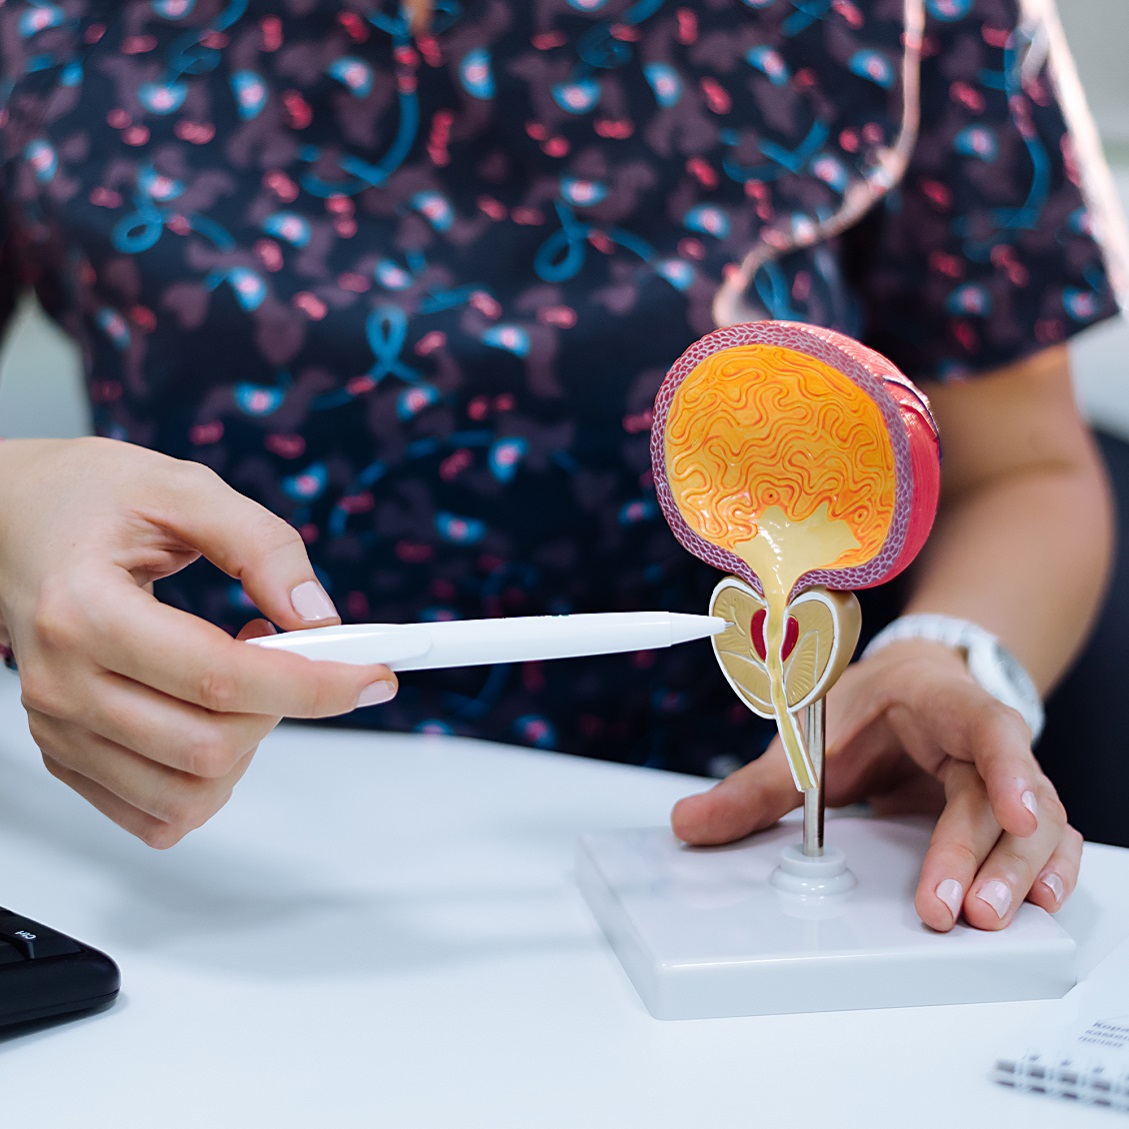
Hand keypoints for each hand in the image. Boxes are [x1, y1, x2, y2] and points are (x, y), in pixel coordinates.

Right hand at [0, 437, 396, 846]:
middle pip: (210, 747)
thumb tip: (318, 617)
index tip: (374, 675)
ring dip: (249, 749)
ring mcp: (58, 728)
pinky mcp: (65, 753)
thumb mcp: (183, 489)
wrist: (9, 519)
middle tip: (292, 652)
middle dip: (284, 708)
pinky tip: (212, 718)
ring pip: (187, 796)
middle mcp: (62, 683)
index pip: (222, 679)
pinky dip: (208, 782)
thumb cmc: (88, 498)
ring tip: (244, 678)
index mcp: (85, 611)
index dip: (315, 685)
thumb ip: (261, 545)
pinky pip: (155, 813)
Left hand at [671, 638, 1080, 930]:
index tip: (1009, 811)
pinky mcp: (1009, 814)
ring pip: (1038, 826)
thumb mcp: (813, 730)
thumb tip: (690, 822)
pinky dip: (1048, 872)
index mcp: (941, 703)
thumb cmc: (871, 703)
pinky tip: (1038, 905)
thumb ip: (756, 784)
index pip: (987, 727)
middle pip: (1005, 797)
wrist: (909, 685)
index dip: (1006, 768)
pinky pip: (1047, 842)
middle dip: (983, 856)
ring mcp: (1005, 778)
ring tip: (989, 917)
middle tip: (956, 909)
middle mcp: (983, 741)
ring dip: (1017, 873)